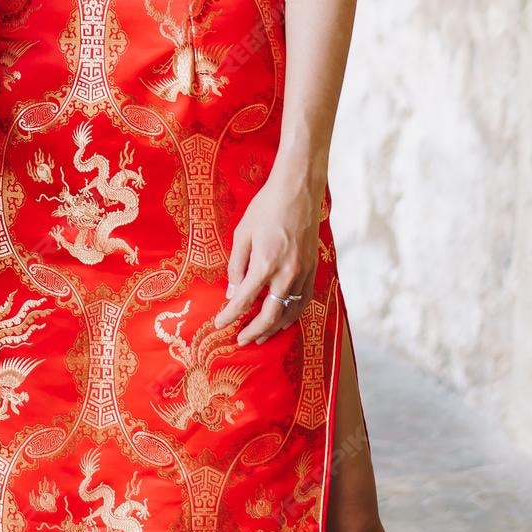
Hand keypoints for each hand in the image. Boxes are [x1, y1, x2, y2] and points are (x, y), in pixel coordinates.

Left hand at [214, 166, 320, 344]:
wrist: (298, 191)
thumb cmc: (266, 208)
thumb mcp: (242, 233)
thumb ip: (236, 265)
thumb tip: (232, 292)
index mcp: (265, 264)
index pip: (244, 300)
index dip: (230, 316)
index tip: (219, 325)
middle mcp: (286, 275)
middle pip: (270, 316)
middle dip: (254, 331)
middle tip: (240, 340)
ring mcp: (302, 274)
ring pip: (289, 312)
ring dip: (274, 328)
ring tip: (260, 336)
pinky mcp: (313, 270)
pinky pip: (303, 301)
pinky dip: (293, 315)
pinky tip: (283, 320)